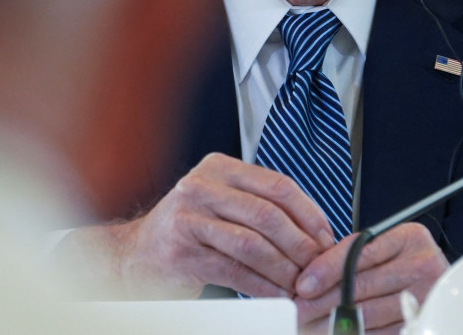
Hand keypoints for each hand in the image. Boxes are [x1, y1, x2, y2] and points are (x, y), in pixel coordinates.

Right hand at [59, 153, 334, 298]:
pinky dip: (261, 286)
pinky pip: (234, 271)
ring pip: (252, 244)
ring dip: (283, 269)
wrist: (136, 256)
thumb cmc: (189, 231)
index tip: (326, 239)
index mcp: (218, 168)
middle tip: (317, 267)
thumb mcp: (222, 204)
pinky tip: (275, 295)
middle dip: (300, 246)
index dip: (309, 214)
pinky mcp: (181, 252)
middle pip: (267, 214)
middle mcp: (200, 186)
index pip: (277, 185)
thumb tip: (315, 232)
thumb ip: (260, 207)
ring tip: (299, 285)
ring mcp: (187, 218)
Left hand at [293, 222, 447, 331]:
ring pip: (369, 313)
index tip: (302, 286)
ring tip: (311, 326)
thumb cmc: (408, 266)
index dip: (325, 271)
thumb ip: (352, 256)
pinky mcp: (425, 322)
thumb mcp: (385, 248)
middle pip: (361, 286)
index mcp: (409, 238)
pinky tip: (340, 333)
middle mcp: (422, 264)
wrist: (450, 289)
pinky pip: (383, 332)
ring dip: (335, 323)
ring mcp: (427, 296)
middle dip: (322, 301)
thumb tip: (309, 280)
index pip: (357, 253)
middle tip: (299, 310)